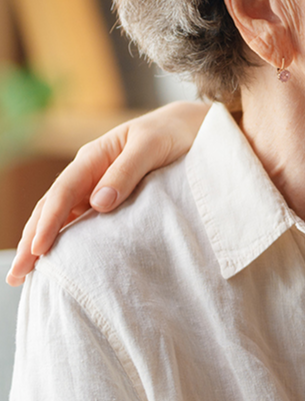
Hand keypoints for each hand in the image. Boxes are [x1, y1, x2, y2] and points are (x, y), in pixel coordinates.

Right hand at [7, 102, 208, 284]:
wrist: (190, 126)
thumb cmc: (172, 132)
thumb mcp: (151, 147)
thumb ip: (126, 172)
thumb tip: (98, 204)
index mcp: (93, 157)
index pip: (63, 193)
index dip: (49, 222)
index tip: (39, 249)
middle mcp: (88, 172)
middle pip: (51, 207)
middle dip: (31, 239)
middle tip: (17, 273)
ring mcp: (96, 185)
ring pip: (61, 215)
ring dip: (42, 241)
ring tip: (26, 272)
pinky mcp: (109, 196)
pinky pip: (81, 218)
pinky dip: (66, 237)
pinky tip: (59, 257)